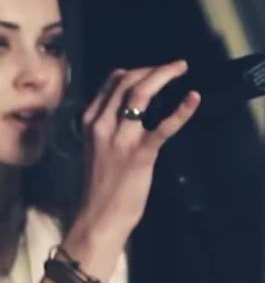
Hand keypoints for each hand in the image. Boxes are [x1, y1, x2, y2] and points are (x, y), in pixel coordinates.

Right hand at [78, 60, 200, 238]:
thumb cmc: (99, 185)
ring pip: (140, 95)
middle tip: (174, 67)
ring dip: (163, 76)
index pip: (111, 84)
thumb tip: (125, 105)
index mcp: (90, 123)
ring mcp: (120, 139)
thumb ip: (106, 125)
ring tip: (181, 70)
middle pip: (126, 82)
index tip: (152, 71)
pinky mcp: (140, 154)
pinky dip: (181, 111)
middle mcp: (102, 126)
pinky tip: (193, 98)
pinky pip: (163, 127)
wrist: (98, 215)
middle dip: (153, 69)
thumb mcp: (95, 147)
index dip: (135, 71)